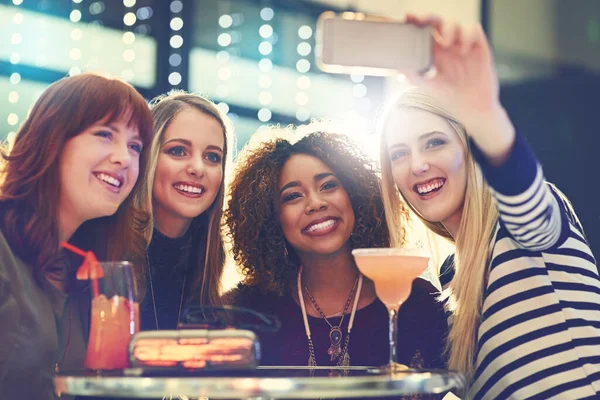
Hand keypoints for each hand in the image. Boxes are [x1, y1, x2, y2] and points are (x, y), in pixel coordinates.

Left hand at [403, 14, 514, 164]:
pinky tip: (463, 50)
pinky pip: (473, 30)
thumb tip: (398, 65)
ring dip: (449, 29)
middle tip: (423, 21)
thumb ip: (413, 73)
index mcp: (433, 51)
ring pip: (455, 23)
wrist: (472, 106)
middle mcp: (447, 45)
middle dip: (429, 18)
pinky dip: (467, 35)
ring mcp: (463, 44)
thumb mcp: (427, 84)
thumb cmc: (449, 95)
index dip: (416, 21)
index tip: (408, 18)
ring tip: (447, 44)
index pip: (423, 30)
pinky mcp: (479, 47)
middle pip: (437, 22)